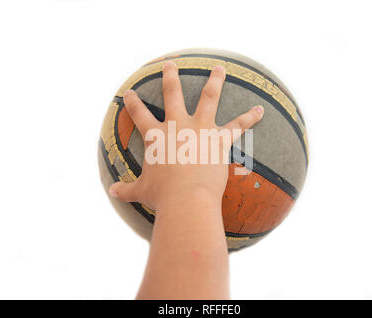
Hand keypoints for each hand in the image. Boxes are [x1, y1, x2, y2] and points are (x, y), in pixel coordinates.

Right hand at [109, 61, 263, 210]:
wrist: (187, 199)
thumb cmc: (162, 196)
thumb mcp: (140, 191)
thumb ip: (125, 189)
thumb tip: (110, 192)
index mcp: (156, 136)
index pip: (139, 114)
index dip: (132, 102)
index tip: (129, 92)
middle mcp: (178, 125)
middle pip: (172, 93)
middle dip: (170, 77)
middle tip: (170, 64)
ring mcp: (200, 128)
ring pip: (209, 97)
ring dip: (215, 81)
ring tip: (220, 68)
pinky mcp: (220, 138)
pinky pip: (238, 125)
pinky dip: (250, 117)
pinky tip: (261, 109)